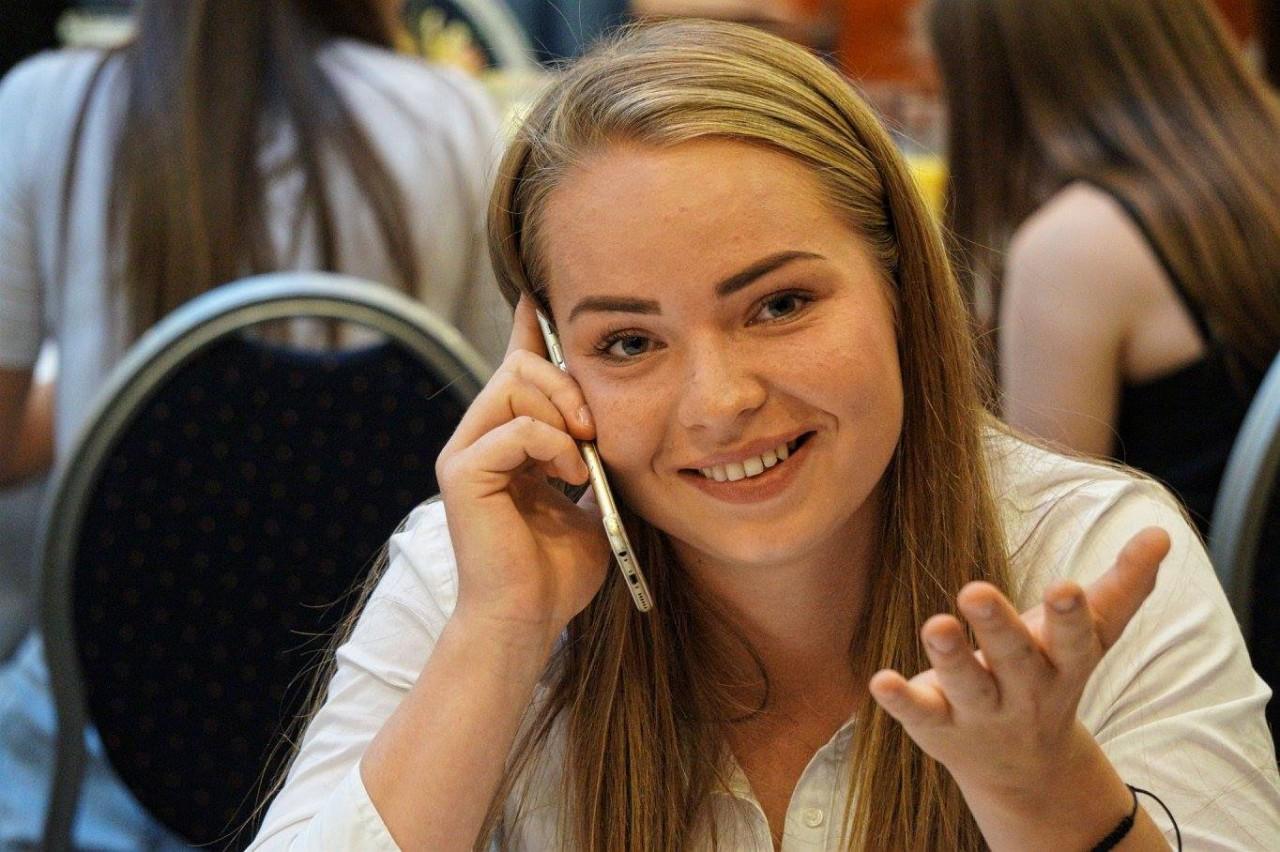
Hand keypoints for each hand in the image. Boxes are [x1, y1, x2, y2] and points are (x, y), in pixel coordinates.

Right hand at [435, 296, 611, 644]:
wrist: (527, 620)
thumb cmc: (557, 571)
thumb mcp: (588, 502)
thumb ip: (591, 458)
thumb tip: (610, 422)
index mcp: (506, 441)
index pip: (514, 367)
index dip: (529, 329)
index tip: (541, 296)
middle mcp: (478, 438)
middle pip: (519, 365)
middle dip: (567, 384)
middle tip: (595, 430)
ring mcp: (464, 453)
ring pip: (514, 386)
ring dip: (563, 413)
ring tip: (584, 457)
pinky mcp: (461, 472)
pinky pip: (515, 427)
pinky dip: (554, 445)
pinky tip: (572, 475)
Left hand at [868, 527, 1170, 804]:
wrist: (1026, 771)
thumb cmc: (1053, 675)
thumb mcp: (1091, 637)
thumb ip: (1123, 586)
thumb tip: (1161, 532)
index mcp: (1064, 666)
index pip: (1074, 643)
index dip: (1070, 618)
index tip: (1065, 586)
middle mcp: (1025, 693)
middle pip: (1014, 660)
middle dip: (998, 628)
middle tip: (974, 589)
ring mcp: (981, 715)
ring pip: (967, 687)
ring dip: (950, 658)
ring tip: (935, 624)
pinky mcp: (939, 728)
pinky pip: (919, 715)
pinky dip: (899, 700)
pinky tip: (880, 680)